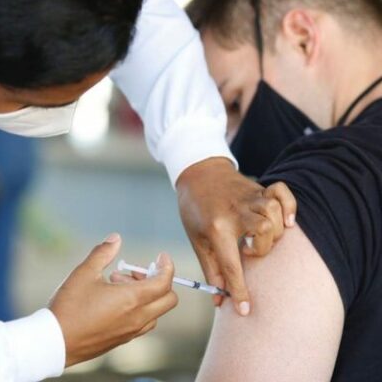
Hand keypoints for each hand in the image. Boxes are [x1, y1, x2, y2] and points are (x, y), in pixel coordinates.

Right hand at [49, 233, 177, 366]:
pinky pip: (143, 323)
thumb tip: (115, 238)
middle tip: (136, 272)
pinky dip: (139, 309)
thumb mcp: (84, 273)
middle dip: (160, 281)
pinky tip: (115, 301)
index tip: (160, 256)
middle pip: (168, 299)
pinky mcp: (123, 340)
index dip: (167, 266)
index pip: (164, 282)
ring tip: (117, 284)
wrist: (55, 343)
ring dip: (147, 296)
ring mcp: (131, 331)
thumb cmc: (70, 307)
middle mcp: (137, 317)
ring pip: (156, 312)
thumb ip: (103, 253)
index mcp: (132, 299)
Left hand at [176, 158, 296, 315]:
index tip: (245, 309)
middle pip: (263, 232)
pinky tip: (287, 221)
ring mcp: (250, 198)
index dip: (239, 291)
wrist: (197, 174)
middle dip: (261, 249)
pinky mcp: (259, 188)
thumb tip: (220, 298)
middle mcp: (236, 211)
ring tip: (260, 236)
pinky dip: (290, 206)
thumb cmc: (195, 210)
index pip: (231, 265)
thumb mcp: (198, 240)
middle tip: (247, 250)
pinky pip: (282, 193)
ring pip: (273, 213)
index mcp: (216, 227)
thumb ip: (211, 269)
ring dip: (273, 231)